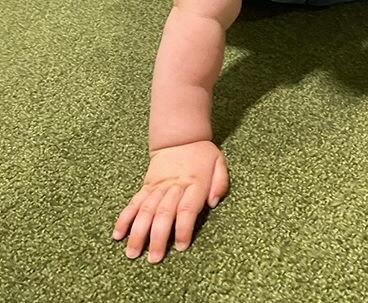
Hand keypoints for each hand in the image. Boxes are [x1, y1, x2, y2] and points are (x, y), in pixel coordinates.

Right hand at [112, 140, 227, 262]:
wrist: (180, 136)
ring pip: (146, 210)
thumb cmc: (202, 154)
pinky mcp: (146, 186)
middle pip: (164, 213)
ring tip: (132, 253)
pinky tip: (118, 234)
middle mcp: (174, 186)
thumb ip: (220, 182)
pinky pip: (133, 202)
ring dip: (138, 232)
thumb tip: (213, 202)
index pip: (187, 209)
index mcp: (194, 183)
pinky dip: (125, 218)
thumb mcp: (219, 162)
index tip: (181, 246)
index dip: (184, 229)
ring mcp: (157, 186)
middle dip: (158, 238)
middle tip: (154, 259)